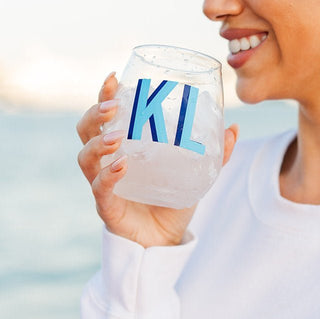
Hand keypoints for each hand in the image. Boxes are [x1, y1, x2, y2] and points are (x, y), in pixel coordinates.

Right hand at [76, 72, 238, 247]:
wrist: (166, 241)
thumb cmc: (172, 203)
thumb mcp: (196, 175)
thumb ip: (214, 154)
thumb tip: (234, 128)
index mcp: (122, 147)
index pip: (106, 115)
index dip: (104, 95)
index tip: (113, 77)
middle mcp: (106, 163)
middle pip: (85, 131)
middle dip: (94, 113)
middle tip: (112, 106)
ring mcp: (103, 185)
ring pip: (86, 158)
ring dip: (98, 143)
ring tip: (116, 137)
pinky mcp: (107, 208)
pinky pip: (99, 189)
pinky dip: (108, 176)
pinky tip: (122, 166)